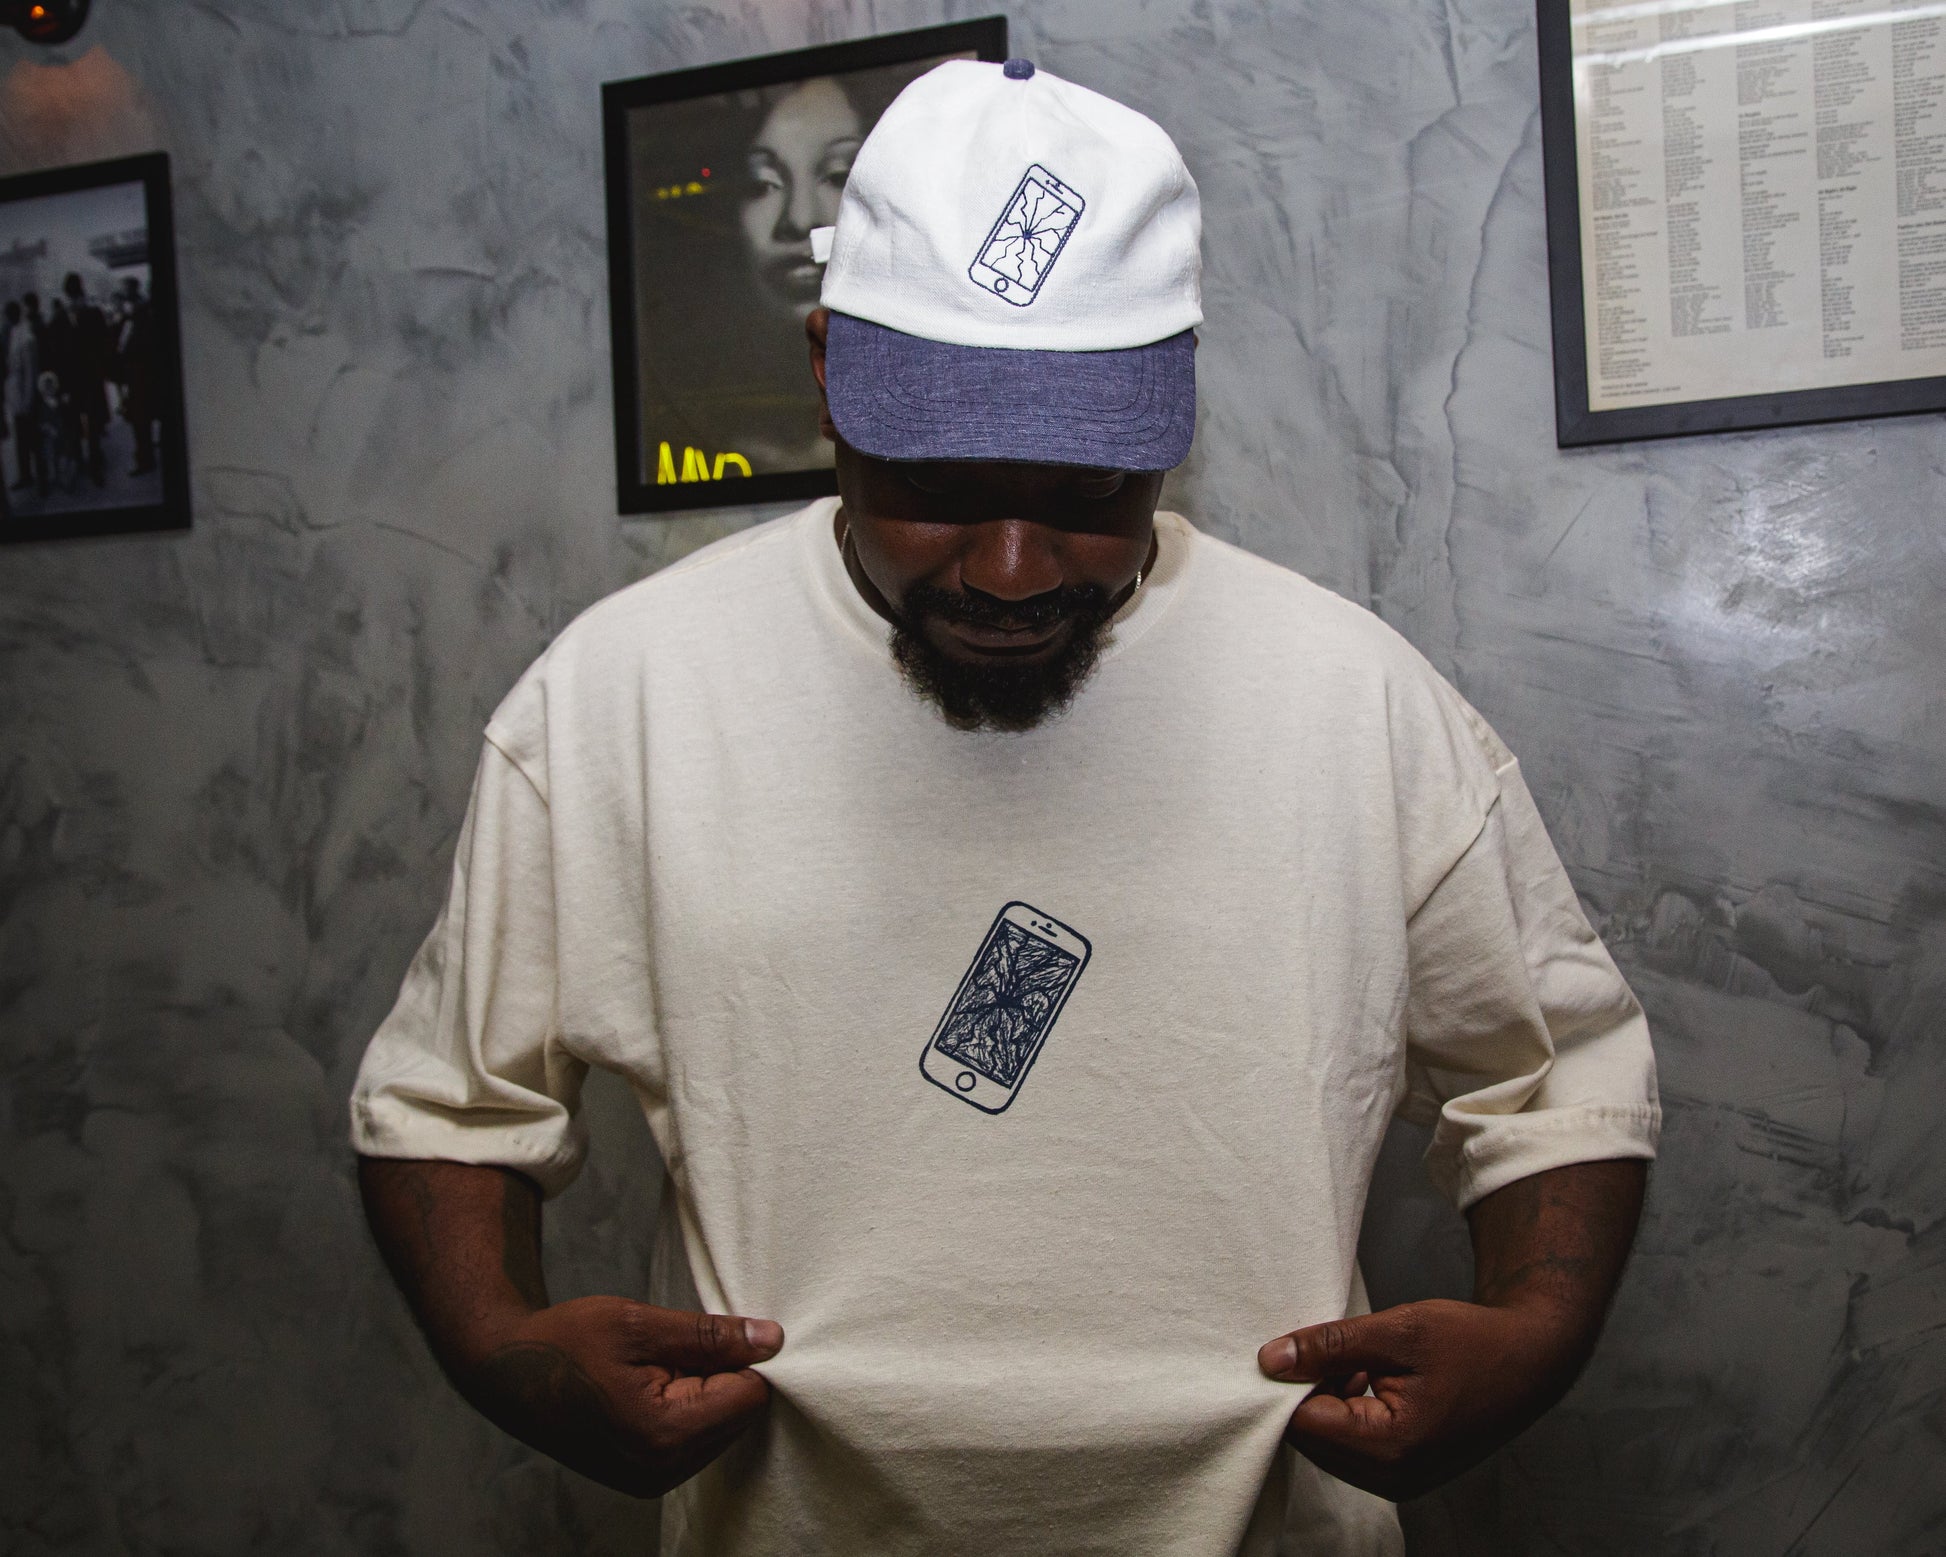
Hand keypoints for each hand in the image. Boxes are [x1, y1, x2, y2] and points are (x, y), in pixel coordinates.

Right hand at [458, 1296, 783, 1497]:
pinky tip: (648, 1388)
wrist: (507, 1372)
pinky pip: (696, 1440)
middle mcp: (663, 1470)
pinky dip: (686, 1408)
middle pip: (740, 1415)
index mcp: (664, 1434)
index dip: (738, 1356)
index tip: (702, 1336)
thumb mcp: (639, 1323)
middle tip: (667, 1354)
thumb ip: (710, 1336)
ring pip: (721, 1427)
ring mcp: (653, 1480)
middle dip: (720, 1376)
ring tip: (652, 1371)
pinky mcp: (646, 1478)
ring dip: (702, 1392)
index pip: (751, 1395)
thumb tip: (773, 1340)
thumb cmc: (567, 1340)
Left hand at [1257, 1296, 1586, 1500]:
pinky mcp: (1405, 1475)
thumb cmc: (1471, 1341)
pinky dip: (1349, 1412)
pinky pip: (1351, 1448)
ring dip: (1331, 1401)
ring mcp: (1400, 1483)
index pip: (1302, 1423)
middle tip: (1339, 1350)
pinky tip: (1372, 1379)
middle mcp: (1393, 1479)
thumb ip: (1330, 1346)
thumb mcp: (1398, 1331)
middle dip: (1311, 1392)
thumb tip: (1270, 1360)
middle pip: (1311, 1439)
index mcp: (1391, 1448)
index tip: (1303, 1346)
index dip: (1291, 1382)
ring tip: (1365, 1363)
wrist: (1531, 1360)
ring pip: (1329, 1443)